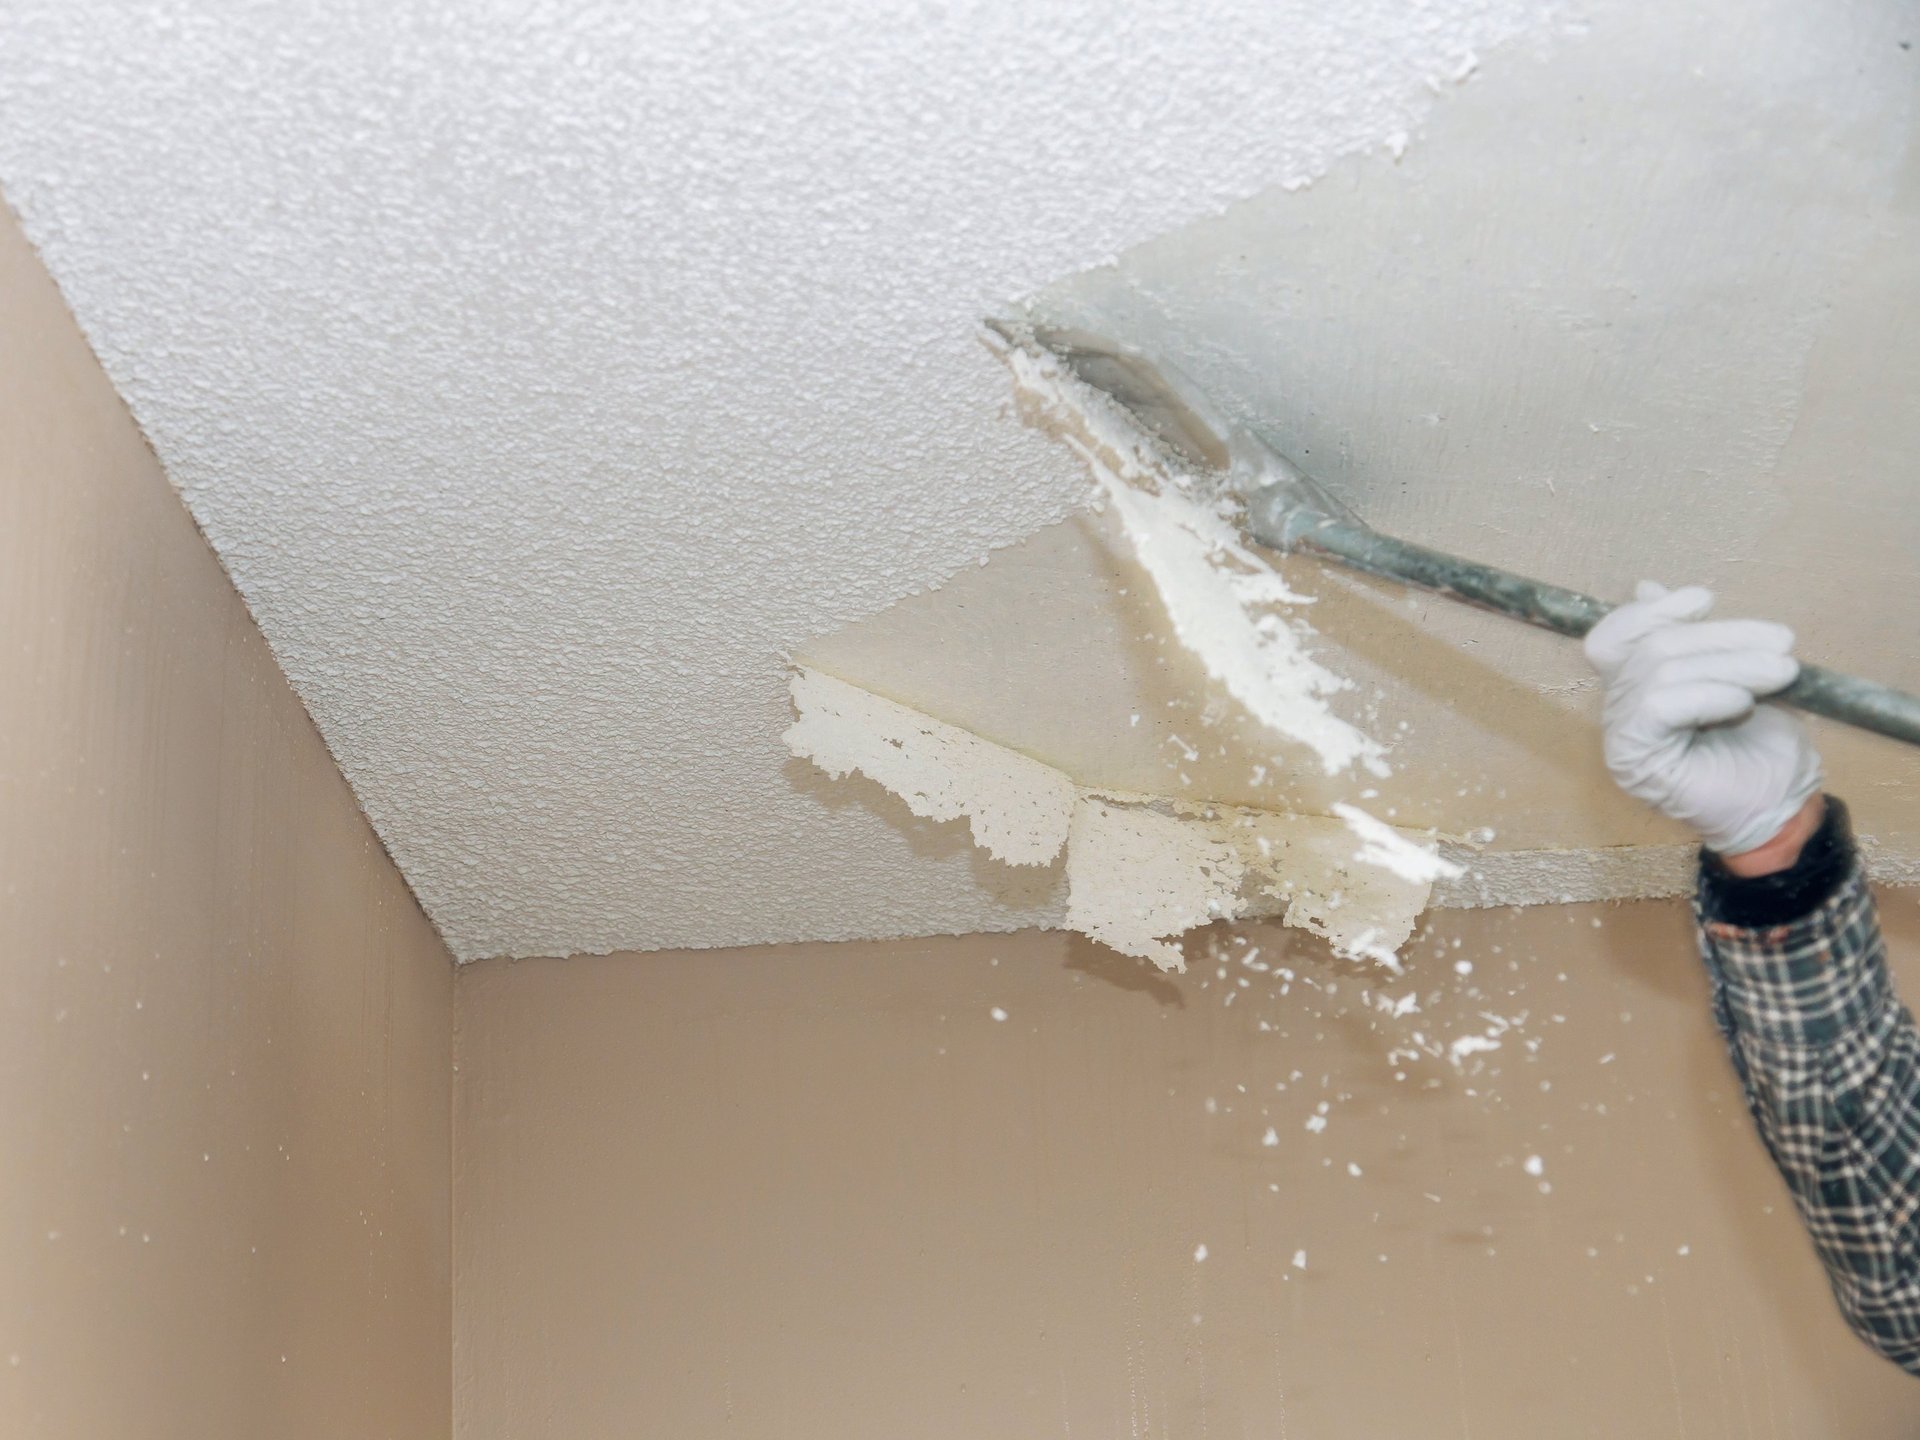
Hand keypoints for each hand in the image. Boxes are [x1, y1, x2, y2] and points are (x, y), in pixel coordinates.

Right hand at [1584, 581, 1821, 856]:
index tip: (1704, 599)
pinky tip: (1742, 704)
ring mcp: (1622, 736)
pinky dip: (1707, 695)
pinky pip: (1658, 706)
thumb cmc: (1761, 748)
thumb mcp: (1735, 675)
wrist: (1778, 809)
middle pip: (1652, 647)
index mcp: (1636, 687)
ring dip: (1730, 665)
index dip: (1649, 612)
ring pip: (1659, 670)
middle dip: (1721, 636)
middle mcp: (1620, 710)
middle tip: (1782, 642)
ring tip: (1781, 674)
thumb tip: (1647, 587)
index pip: (1612, 638)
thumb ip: (1694, 640)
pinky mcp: (1634, 758)